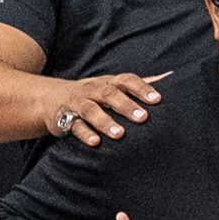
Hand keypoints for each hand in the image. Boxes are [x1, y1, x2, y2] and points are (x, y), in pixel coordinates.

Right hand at [51, 70, 167, 146]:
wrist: (49, 98)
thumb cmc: (93, 94)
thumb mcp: (113, 86)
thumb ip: (138, 85)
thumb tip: (170, 76)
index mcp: (108, 83)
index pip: (126, 81)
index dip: (141, 88)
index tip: (158, 99)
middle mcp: (93, 90)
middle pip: (109, 94)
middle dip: (126, 106)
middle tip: (143, 118)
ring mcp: (77, 104)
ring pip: (90, 110)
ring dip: (105, 121)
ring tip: (120, 134)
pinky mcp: (63, 118)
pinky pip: (74, 125)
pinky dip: (85, 133)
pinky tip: (95, 142)